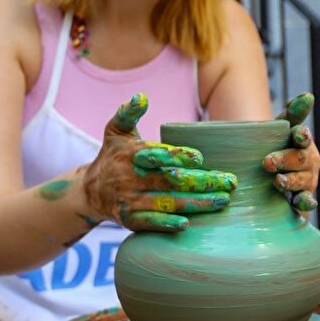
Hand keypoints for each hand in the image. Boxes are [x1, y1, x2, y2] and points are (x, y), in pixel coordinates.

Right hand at [81, 93, 236, 231]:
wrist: (89, 191)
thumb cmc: (113, 156)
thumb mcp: (116, 131)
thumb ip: (128, 113)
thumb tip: (141, 97)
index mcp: (131, 154)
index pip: (157, 155)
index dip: (177, 156)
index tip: (200, 158)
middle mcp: (130, 178)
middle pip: (170, 181)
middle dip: (202, 182)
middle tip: (229, 182)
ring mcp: (130, 200)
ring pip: (167, 202)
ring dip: (196, 204)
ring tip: (222, 200)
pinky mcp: (129, 220)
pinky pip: (150, 223)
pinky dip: (167, 224)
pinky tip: (187, 224)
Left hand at [262, 92, 319, 212]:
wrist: (267, 176)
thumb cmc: (274, 148)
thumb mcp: (278, 130)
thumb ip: (292, 113)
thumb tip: (309, 96)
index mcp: (302, 141)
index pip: (303, 136)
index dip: (302, 136)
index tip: (298, 134)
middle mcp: (308, 160)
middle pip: (301, 159)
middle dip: (286, 160)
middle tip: (268, 162)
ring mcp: (307, 180)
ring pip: (303, 180)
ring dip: (292, 180)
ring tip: (278, 182)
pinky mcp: (303, 198)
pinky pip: (306, 201)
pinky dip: (305, 202)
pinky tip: (301, 202)